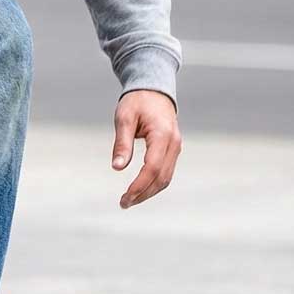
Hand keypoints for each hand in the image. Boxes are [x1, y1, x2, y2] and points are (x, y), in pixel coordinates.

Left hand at [111, 91, 181, 209]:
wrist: (153, 89)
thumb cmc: (137, 101)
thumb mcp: (124, 118)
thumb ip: (122, 143)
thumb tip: (117, 167)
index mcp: (162, 135)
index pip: (152, 168)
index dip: (139, 186)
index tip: (125, 198)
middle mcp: (173, 143)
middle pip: (161, 178)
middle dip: (143, 194)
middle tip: (123, 203)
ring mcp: (176, 147)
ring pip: (166, 178)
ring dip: (148, 192)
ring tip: (129, 200)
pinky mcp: (173, 150)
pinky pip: (166, 172)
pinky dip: (153, 184)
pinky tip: (140, 190)